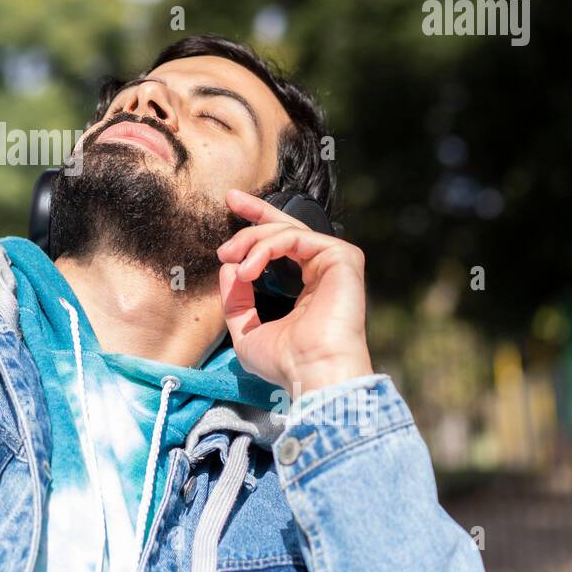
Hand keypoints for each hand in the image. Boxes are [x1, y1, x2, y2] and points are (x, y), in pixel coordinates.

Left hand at [216, 189, 371, 400]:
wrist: (313, 371)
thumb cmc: (286, 362)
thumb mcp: (247, 330)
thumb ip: (236, 299)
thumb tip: (228, 267)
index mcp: (307, 288)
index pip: (282, 246)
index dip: (257, 224)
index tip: (232, 205)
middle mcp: (323, 271)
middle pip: (288, 227)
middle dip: (257, 210)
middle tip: (229, 200)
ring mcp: (335, 263)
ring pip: (286, 231)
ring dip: (251, 241)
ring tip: (231, 260)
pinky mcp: (342, 257)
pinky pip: (295, 237)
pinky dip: (265, 247)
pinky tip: (248, 269)